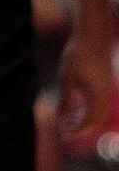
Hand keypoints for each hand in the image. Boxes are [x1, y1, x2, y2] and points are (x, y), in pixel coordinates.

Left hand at [57, 25, 114, 140]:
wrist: (94, 34)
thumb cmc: (79, 53)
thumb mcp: (68, 78)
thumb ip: (65, 100)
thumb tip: (60, 120)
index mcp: (99, 96)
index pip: (90, 123)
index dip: (77, 132)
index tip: (64, 136)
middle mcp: (108, 95)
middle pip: (98, 121)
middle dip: (83, 129)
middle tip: (66, 132)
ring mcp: (110, 90)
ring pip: (101, 113)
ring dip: (87, 121)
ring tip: (70, 122)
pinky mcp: (108, 84)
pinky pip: (101, 104)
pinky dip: (91, 111)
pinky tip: (78, 108)